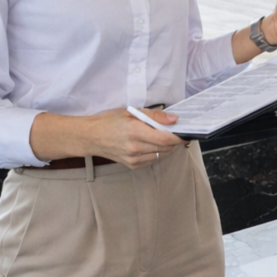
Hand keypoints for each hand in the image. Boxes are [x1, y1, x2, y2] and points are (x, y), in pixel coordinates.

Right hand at [31, 107, 184, 167]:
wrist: (90, 137)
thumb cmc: (109, 121)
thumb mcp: (131, 111)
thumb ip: (154, 115)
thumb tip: (174, 119)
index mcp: (135, 131)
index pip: (165, 139)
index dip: (179, 137)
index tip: (186, 132)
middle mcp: (135, 147)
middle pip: (165, 148)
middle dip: (175, 141)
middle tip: (177, 133)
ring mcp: (133, 159)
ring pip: (161, 155)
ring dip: (167, 147)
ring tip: (163, 137)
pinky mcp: (132, 165)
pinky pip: (152, 160)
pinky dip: (157, 152)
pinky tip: (152, 144)